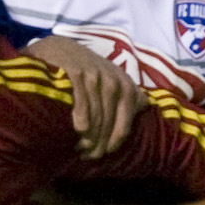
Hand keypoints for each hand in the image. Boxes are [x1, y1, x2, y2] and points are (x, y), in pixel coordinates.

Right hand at [26, 35, 145, 157]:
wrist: (60, 48)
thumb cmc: (87, 69)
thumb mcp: (112, 77)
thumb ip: (128, 93)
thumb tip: (145, 105)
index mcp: (126, 87)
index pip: (124, 125)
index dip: (114, 143)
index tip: (102, 154)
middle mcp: (114, 82)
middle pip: (109, 124)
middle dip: (98, 144)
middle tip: (87, 156)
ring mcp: (95, 77)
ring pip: (96, 117)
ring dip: (87, 138)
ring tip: (78, 149)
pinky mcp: (77, 74)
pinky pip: (81, 104)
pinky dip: (80, 121)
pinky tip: (76, 131)